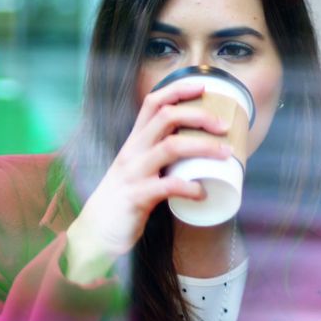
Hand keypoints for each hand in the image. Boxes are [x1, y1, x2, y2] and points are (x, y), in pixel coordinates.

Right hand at [64, 82, 229, 282]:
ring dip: (203, 146)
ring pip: (170, 147)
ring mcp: (132, 173)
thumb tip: (200, 152)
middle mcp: (132, 151)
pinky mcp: (135, 197)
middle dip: (199, 115)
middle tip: (224, 126)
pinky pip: (166, 186)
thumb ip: (161, 159)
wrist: (94, 233)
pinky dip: (189, 187)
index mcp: (135, 142)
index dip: (179, 90)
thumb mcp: (140, 171)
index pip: (153, 103)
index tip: (205, 86)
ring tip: (226, 154)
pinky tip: (202, 192)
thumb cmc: (124, 201)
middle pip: (166, 117)